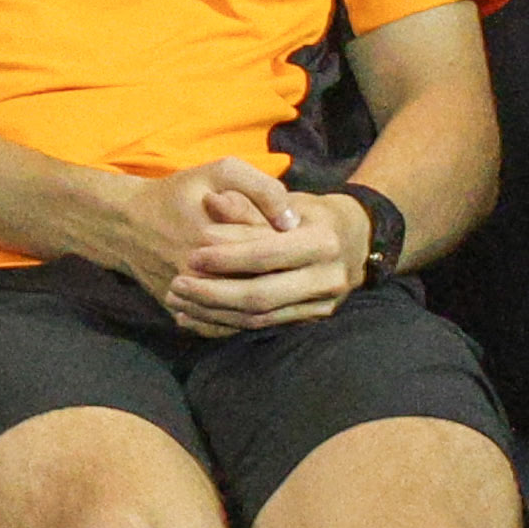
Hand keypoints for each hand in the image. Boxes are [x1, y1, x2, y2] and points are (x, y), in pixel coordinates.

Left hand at [155, 158, 356, 335]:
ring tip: (178, 302)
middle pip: (261, 296)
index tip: (191, 256)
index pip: (267, 255)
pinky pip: (263, 328)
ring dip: (214, 313)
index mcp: (323, 242)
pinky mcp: (310, 320)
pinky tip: (196, 317)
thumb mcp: (283, 200)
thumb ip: (248, 204)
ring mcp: (322, 305)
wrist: (351, 238)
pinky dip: (225, 323)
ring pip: (259, 319)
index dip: (227, 257)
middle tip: (177, 286)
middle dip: (214, 293)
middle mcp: (328, 278)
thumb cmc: (307, 213)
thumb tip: (212, 202)